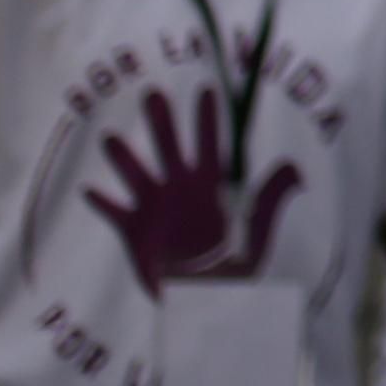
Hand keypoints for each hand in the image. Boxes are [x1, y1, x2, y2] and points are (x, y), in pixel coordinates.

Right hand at [83, 85, 305, 287]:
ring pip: (136, 174)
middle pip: (168, 147)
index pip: (209, 144)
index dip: (208, 119)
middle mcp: (180, 188)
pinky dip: (102, 204)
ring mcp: (154, 207)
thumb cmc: (236, 261)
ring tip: (110, 138)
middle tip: (153, 93)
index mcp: (210, 184)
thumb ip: (271, 197)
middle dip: (161, 122)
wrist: (207, 296)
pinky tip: (89, 190)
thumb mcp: (258, 229)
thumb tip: (295, 168)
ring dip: (124, 158)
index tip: (206, 89)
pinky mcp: (134, 232)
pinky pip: (114, 213)